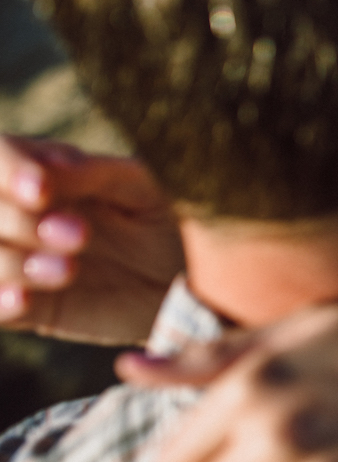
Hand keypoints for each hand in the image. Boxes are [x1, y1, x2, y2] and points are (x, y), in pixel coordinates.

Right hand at [0, 136, 182, 343]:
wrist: (194, 287)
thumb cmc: (173, 224)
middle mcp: (25, 213)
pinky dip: (1, 302)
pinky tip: (22, 301)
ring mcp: (22, 261)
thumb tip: (52, 166)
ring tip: (69, 271)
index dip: (9, 169)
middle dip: (20, 221)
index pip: (1, 154)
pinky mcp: (31, 307)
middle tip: (80, 235)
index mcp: (48, 172)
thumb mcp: (147, 192)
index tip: (40, 191)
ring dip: (12, 263)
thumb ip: (99, 175)